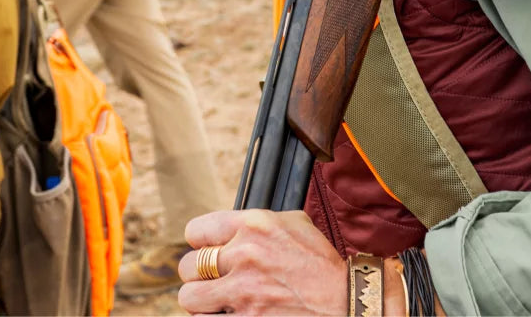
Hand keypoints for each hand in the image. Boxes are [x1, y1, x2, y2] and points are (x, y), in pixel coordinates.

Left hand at [178, 209, 347, 315]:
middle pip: (188, 266)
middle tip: (214, 280)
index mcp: (256, 224)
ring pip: (189, 297)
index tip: (206, 250)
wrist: (341, 299)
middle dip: (199, 275)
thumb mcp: (294, 223)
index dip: (200, 242)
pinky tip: (226, 314)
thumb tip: (229, 227)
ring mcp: (243, 291)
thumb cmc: (318, 262)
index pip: (197, 230)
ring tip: (217, 301)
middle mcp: (246, 253)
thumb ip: (258, 222)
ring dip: (201, 301)